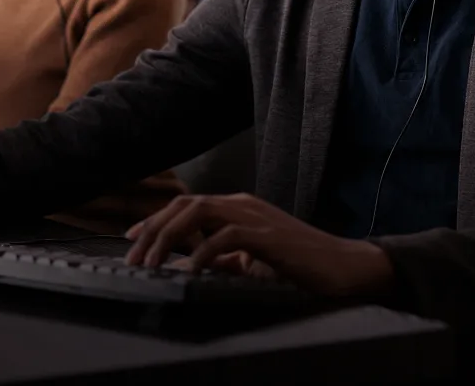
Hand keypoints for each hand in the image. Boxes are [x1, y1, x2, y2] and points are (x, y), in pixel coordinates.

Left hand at [125, 192, 393, 298]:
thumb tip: (193, 265)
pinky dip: (204, 252)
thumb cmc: (299, 265)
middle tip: (133, 257)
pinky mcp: (268, 235)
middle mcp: (242, 204)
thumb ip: (226, 259)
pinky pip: (227, 236)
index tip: (131, 239)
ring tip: (152, 262)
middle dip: (153, 228)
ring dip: (169, 236)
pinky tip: (191, 271)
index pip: (186, 205)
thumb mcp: (253, 261)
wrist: (343, 267)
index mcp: (237, 208)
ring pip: (199, 211)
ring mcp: (255, 216)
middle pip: (184, 204)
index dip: (155, 219)